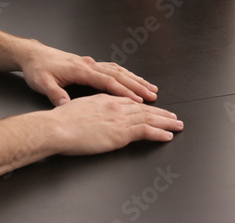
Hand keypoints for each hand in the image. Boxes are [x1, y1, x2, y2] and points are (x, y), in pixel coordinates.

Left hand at [17, 41, 159, 105]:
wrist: (33, 55)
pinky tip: (132, 79)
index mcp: (80, 70)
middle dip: (137, 85)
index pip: (107, 82)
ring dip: (135, 79)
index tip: (138, 101)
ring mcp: (91, 63)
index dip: (124, 92)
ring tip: (150, 87)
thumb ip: (54, 94)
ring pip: (118, 70)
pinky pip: (113, 69)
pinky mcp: (89, 64)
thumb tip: (64, 105)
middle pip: (118, 75)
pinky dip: (126, 74)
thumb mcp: (42, 83)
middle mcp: (89, 65)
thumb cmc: (38, 69)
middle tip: (153, 95)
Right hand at [48, 94, 182, 154]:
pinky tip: (167, 135)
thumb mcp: (79, 108)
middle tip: (174, 117)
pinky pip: (145, 131)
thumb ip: (92, 109)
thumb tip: (96, 115)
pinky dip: (159, 133)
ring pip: (149, 118)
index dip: (145, 106)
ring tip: (177, 125)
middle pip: (144, 108)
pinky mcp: (120, 132)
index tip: (154, 108)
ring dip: (165, 122)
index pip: (131, 102)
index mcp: (105, 99)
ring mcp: (119, 119)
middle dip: (161, 113)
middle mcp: (116, 106)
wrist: (57, 127)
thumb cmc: (61, 121)